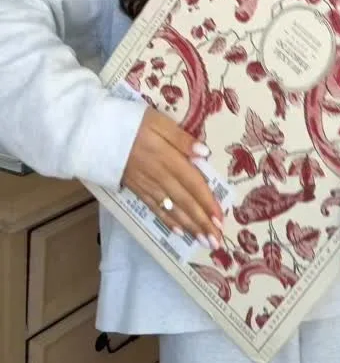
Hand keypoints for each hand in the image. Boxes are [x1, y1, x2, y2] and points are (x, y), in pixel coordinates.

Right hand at [121, 107, 223, 249]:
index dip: (207, 202)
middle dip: (202, 222)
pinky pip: (155, 209)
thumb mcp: (158, 121)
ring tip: (204, 240)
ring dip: (189, 226)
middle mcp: (160, 177)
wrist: (96, 134)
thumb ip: (181, 138)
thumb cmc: (130, 122)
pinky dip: (168, 221)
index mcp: (168, 159)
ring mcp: (147, 186)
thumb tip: (204, 153)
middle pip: (185, 202)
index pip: (193, 184)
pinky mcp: (136, 189)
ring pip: (172, 209)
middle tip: (216, 241)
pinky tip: (179, 231)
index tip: (221, 219)